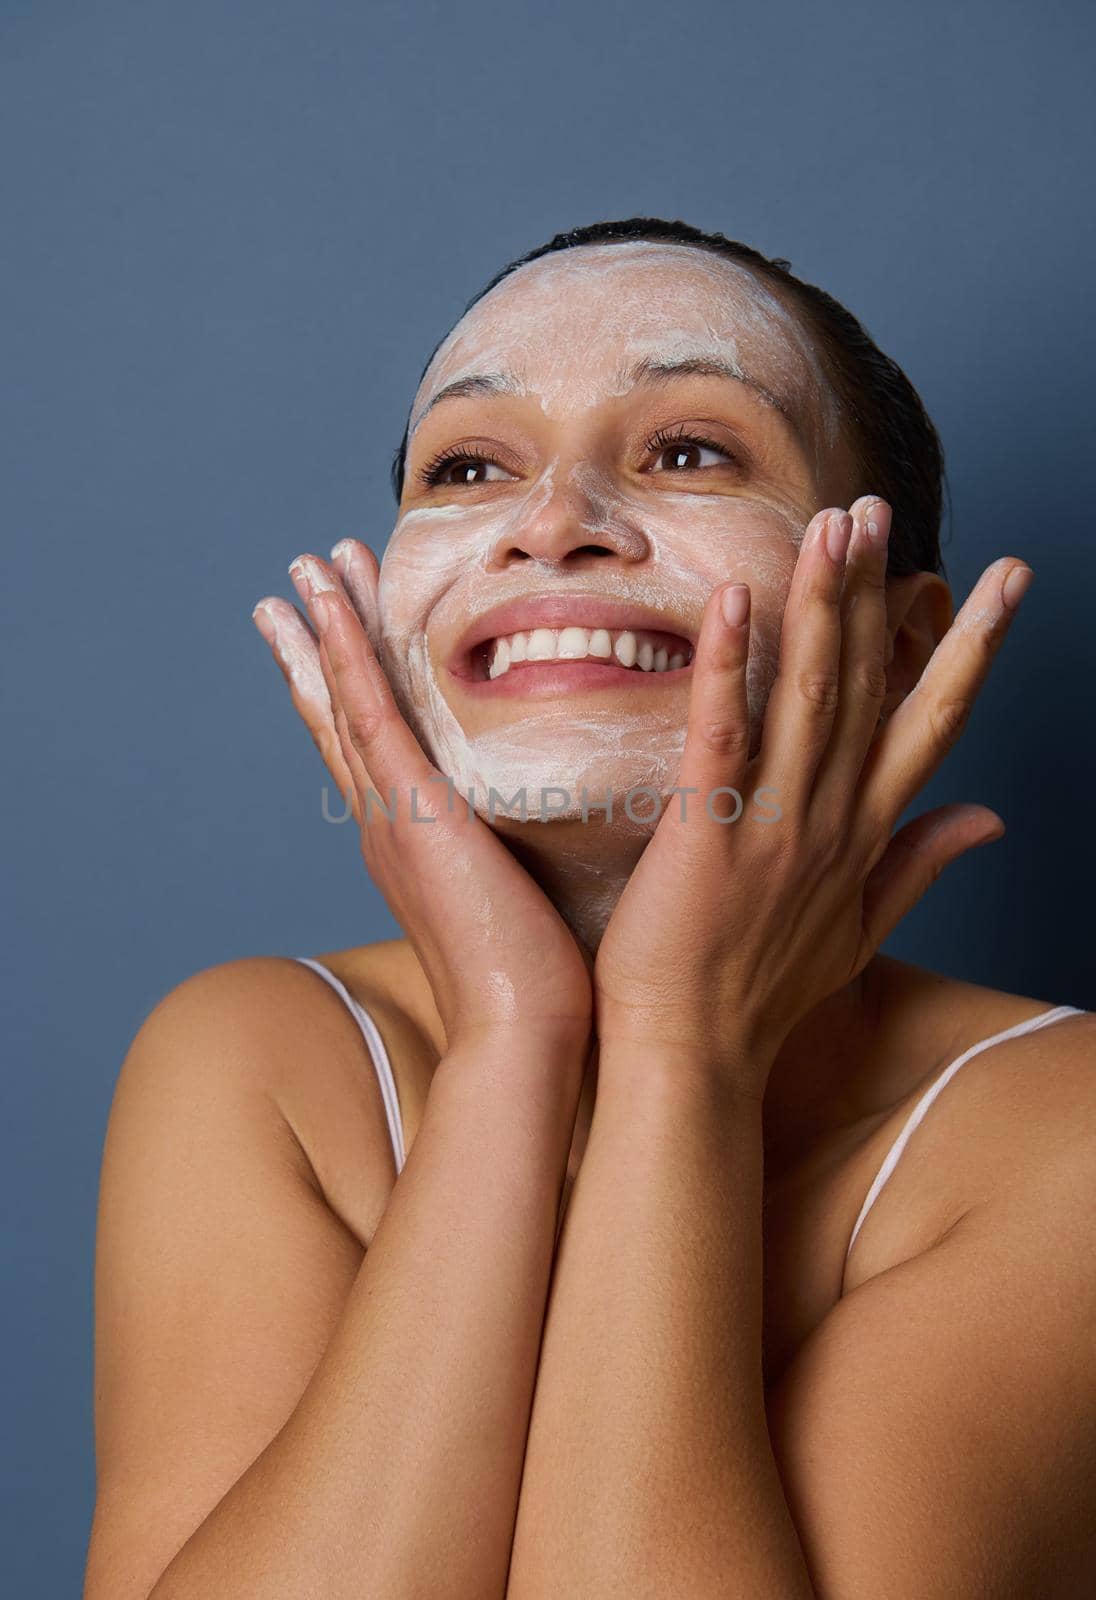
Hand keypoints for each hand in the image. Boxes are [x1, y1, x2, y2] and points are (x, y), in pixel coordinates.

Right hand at [252, 539, 592, 1053]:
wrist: (523, 1031)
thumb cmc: (535, 979)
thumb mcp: (522, 897)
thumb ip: (518, 854)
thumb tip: (548, 828)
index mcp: (411, 842)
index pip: (373, 746)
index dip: (348, 686)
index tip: (336, 629)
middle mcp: (386, 824)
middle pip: (341, 716)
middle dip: (317, 645)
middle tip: (295, 581)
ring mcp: (391, 817)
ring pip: (346, 704)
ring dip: (323, 632)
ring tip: (301, 571)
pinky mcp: (412, 815)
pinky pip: (371, 720)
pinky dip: (345, 661)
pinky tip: (329, 611)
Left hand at [593, 496, 1030, 1097]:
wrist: (694, 1056)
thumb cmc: (764, 993)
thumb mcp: (861, 929)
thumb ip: (922, 864)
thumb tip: (989, 817)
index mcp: (863, 834)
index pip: (931, 722)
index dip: (971, 647)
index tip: (1005, 579)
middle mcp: (830, 819)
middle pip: (871, 688)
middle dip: (881, 592)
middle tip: (879, 506)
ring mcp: (772, 826)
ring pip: (811, 696)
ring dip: (826, 607)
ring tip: (835, 526)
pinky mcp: (706, 835)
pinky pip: (722, 738)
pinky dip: (730, 667)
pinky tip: (732, 599)